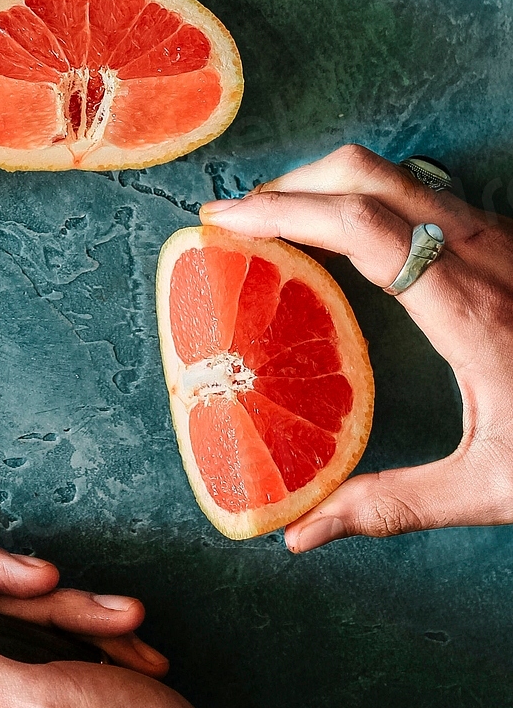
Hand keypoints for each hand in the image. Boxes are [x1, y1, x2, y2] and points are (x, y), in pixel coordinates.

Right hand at [200, 144, 512, 550]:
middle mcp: (481, 252)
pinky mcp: (507, 241)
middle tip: (238, 218)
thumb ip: (393, 505)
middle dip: (290, 182)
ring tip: (278, 221)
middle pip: (365, 173)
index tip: (223, 221)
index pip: (357, 224)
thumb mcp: (492, 485)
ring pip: (395, 173)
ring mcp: (498, 238)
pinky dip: (365, 196)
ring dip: (327, 183)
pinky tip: (347, 239)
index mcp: (466, 306)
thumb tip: (302, 534)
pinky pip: (421, 193)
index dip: (280, 210)